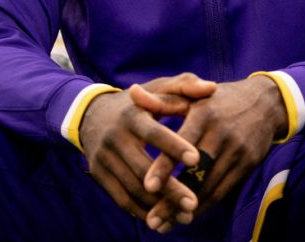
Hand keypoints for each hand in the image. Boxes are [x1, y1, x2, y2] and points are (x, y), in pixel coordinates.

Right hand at [79, 74, 216, 222]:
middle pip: (144, 168)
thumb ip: (186, 85)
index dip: (174, 146)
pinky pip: (121, 198)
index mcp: (133, 115)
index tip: (196, 159)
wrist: (93, 113)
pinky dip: (142, 210)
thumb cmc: (139, 101)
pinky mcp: (98, 174)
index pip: (154, 133)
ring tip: (186, 216)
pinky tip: (164, 218)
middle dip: (170, 188)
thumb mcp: (159, 87)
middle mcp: (115, 137)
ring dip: (159, 206)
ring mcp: (104, 157)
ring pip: (133, 188)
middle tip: (194, 203)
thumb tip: (211, 88)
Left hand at [136, 76, 286, 232]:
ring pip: (209, 187)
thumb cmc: (218, 99)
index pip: (182, 143)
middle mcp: (222, 134)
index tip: (148, 187)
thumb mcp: (192, 95)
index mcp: (204, 114)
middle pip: (195, 173)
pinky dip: (204, 206)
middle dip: (172, 200)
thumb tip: (131, 93)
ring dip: (186, 209)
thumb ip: (161, 100)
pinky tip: (187, 216)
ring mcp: (237, 151)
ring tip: (164, 224)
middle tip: (152, 221)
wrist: (265, 102)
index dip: (165, 166)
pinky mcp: (248, 164)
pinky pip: (223, 191)